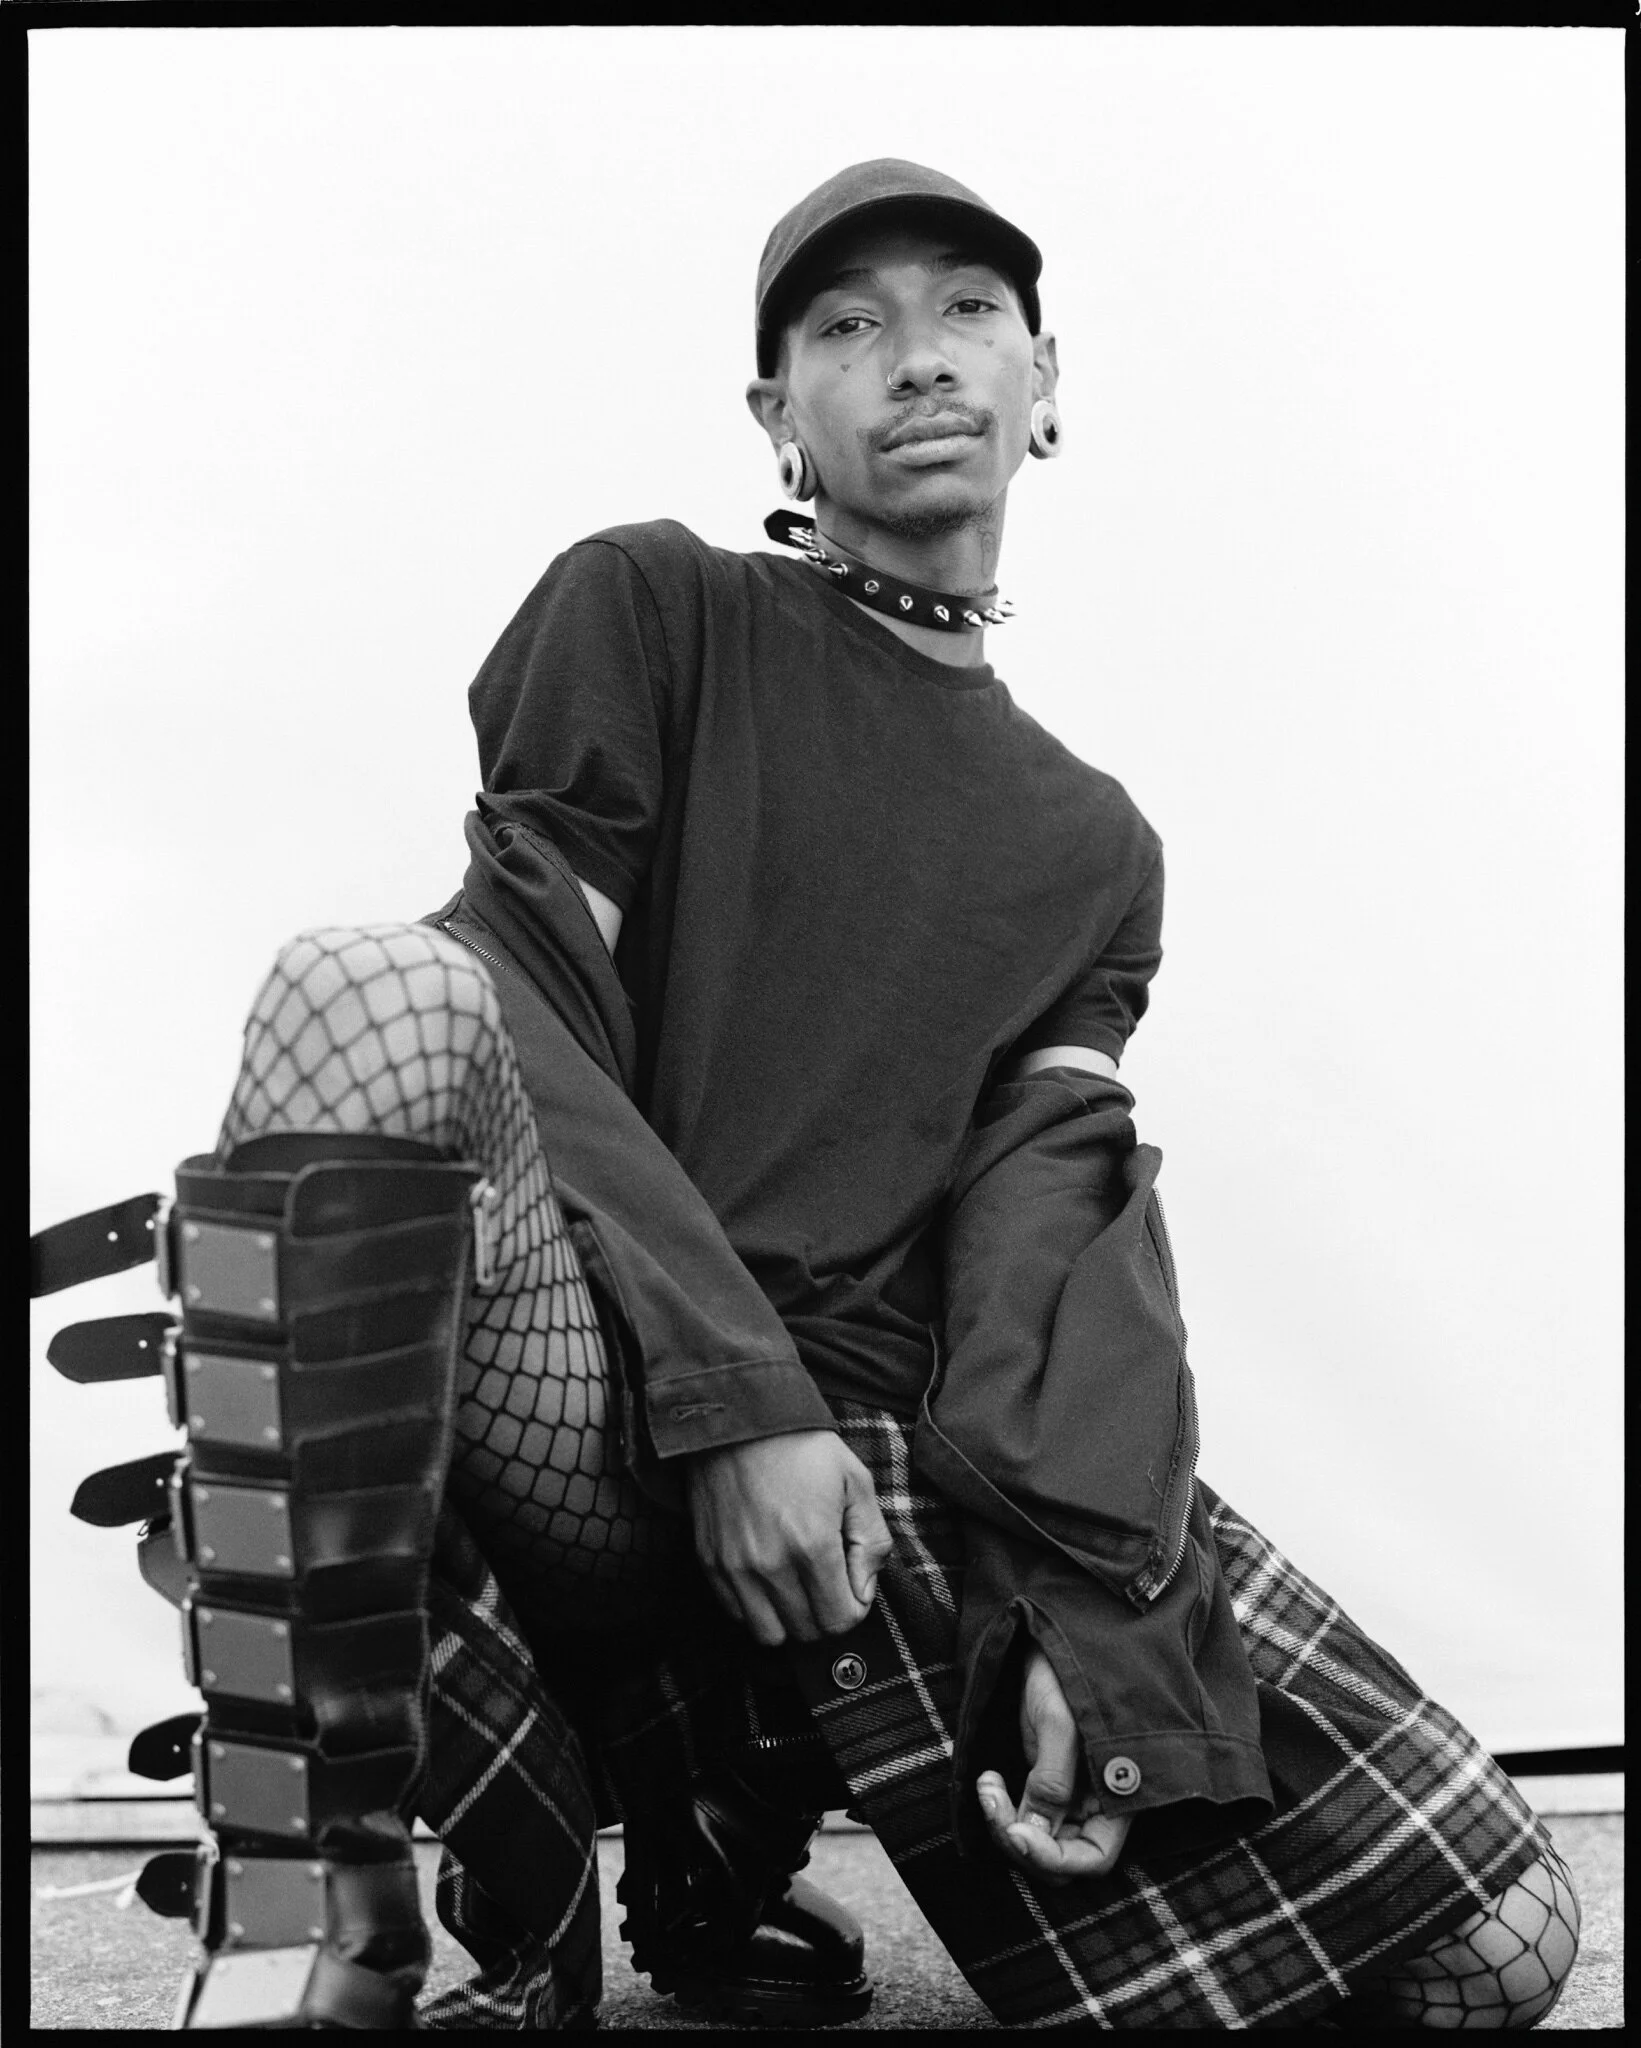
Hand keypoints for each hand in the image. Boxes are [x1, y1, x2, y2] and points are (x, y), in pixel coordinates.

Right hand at [686, 1429, 892, 1646]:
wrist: (738, 1419)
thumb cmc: (802, 1447)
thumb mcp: (856, 1481)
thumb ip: (872, 1540)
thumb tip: (864, 1587)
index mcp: (813, 1545)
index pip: (841, 1620)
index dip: (855, 1606)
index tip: (853, 1580)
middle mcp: (771, 1565)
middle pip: (807, 1632)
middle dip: (826, 1613)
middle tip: (827, 1578)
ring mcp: (735, 1567)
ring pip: (770, 1634)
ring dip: (790, 1617)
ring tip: (797, 1583)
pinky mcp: (710, 1561)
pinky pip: (736, 1613)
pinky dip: (756, 1606)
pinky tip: (768, 1575)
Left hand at [976, 1646, 1131, 1883]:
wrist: (1044, 1641)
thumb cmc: (1063, 1670)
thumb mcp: (1058, 1721)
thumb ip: (1052, 1779)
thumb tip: (1035, 1831)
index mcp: (1115, 1793)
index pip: (1093, 1857)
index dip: (1054, 1857)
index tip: (1015, 1832)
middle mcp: (1094, 1804)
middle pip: (1061, 1859)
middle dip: (1021, 1842)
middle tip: (991, 1798)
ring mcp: (1067, 1796)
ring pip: (1037, 1842)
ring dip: (1004, 1826)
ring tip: (986, 1784)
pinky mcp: (1041, 1783)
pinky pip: (1022, 1819)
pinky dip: (1000, 1810)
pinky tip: (987, 1781)